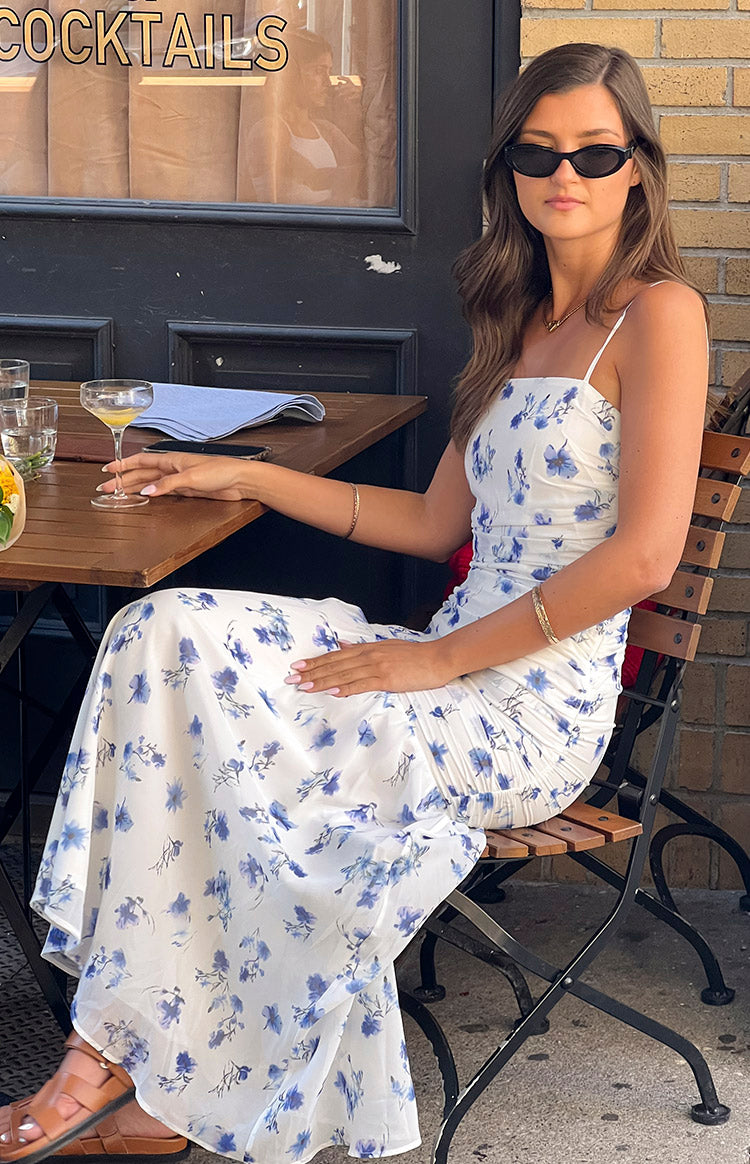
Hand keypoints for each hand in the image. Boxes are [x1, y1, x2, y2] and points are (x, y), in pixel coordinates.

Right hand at [99, 452, 250, 501]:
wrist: (239, 480)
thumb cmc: (221, 471)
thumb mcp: (190, 477)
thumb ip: (167, 484)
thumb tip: (146, 490)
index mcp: (171, 459)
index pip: (141, 460)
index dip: (123, 465)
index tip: (108, 469)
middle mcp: (172, 468)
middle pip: (141, 473)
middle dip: (122, 479)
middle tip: (105, 487)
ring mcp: (178, 479)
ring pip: (150, 482)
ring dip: (133, 487)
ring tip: (118, 493)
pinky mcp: (186, 490)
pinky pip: (162, 491)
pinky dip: (150, 494)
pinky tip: (142, 497)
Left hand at [284, 639, 454, 696]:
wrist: (438, 658)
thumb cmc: (415, 655)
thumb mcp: (385, 646)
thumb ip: (362, 647)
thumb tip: (342, 644)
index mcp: (367, 648)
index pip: (335, 655)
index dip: (315, 661)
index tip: (297, 666)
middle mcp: (368, 655)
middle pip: (334, 664)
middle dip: (311, 672)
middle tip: (290, 678)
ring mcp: (377, 667)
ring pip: (343, 675)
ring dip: (321, 681)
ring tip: (303, 686)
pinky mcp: (387, 679)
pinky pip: (361, 684)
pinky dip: (344, 688)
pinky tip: (331, 691)